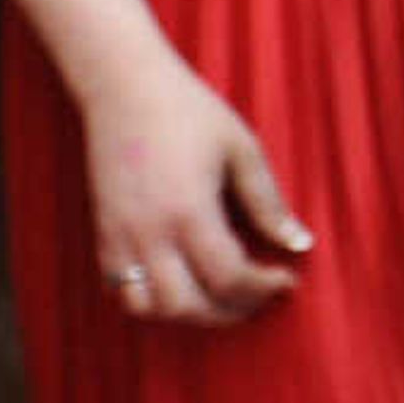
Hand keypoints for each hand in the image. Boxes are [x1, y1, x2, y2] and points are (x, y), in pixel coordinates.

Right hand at [81, 52, 310, 324]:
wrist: (125, 89)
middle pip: (188, 306)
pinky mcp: (103, 236)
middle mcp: (149, 233)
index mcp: (189, 211)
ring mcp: (120, 238)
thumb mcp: (242, 150)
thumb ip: (269, 203)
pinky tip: (186, 284)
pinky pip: (123, 292)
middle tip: (261, 298)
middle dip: (231, 312)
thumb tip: (301, 243)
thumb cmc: (190, 112)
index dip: (263, 289)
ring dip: (192, 313)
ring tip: (225, 297)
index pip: (228, 278)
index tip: (287, 281)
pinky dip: (155, 302)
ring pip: (151, 308)